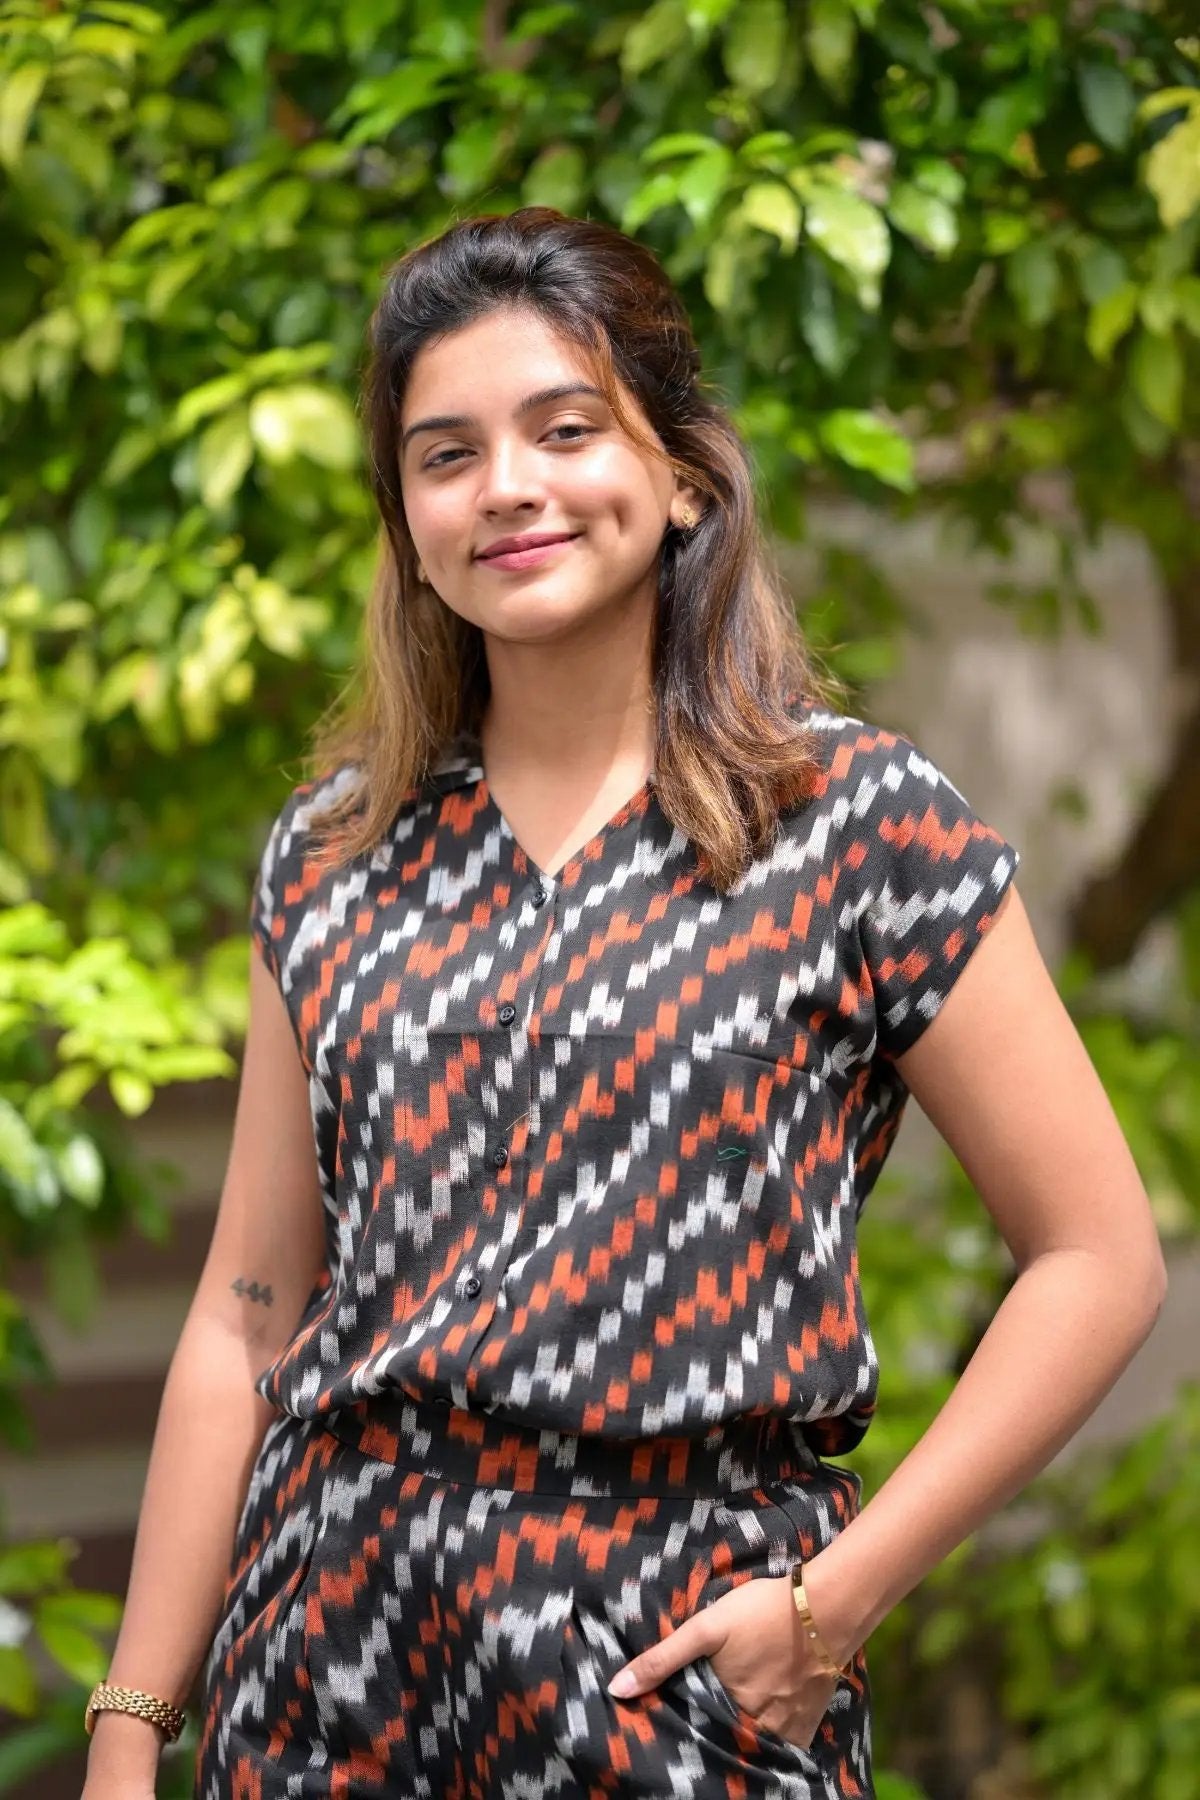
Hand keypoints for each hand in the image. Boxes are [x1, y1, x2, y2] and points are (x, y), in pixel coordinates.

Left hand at [607, 1570, 842, 1751]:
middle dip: (713, 1735)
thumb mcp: (705, 1628)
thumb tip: (617, 1690)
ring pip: (756, 1743)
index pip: (696, 1732)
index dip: (684, 1728)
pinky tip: (762, 1721)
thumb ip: (663, 1658)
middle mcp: (757, 1728)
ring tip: (730, 1720)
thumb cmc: (761, 1612)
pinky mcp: (808, 1723)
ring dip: (742, 1736)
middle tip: (702, 1719)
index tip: (671, 1724)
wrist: (826, 1607)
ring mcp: (786, 1730)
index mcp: (728, 1708)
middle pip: (727, 1739)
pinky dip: (772, 1738)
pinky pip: (785, 1744)